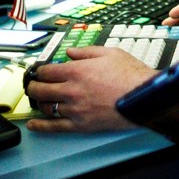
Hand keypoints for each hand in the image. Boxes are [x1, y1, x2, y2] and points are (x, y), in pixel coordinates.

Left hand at [25, 46, 156, 132]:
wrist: (145, 97)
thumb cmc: (131, 75)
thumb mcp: (111, 53)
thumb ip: (87, 51)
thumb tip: (70, 52)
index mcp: (77, 71)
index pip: (46, 72)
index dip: (40, 71)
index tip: (40, 72)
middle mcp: (71, 90)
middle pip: (40, 90)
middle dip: (34, 87)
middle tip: (34, 85)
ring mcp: (74, 109)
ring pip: (45, 107)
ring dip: (40, 103)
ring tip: (41, 100)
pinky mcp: (80, 125)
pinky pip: (54, 127)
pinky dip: (40, 126)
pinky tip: (33, 124)